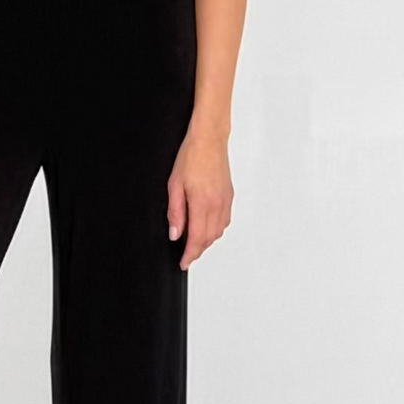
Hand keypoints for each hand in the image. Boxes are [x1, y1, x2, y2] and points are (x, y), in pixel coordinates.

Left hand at [167, 126, 231, 269]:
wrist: (209, 140)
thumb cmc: (191, 157)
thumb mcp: (174, 185)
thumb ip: (175, 212)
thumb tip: (175, 233)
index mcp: (202, 203)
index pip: (197, 239)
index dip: (190, 255)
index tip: (184, 263)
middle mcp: (217, 205)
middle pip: (209, 239)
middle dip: (198, 251)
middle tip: (186, 256)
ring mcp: (225, 201)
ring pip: (218, 232)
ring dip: (207, 241)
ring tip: (194, 243)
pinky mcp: (229, 197)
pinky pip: (224, 221)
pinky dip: (216, 230)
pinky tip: (206, 227)